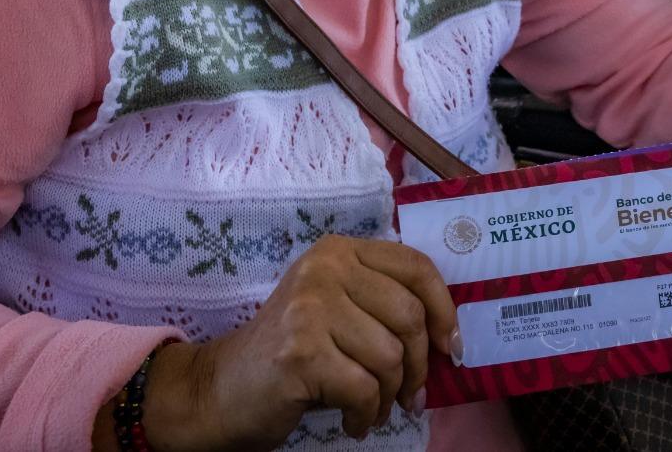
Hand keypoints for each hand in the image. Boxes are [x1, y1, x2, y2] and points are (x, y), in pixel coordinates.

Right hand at [135, 236, 456, 451]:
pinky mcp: (301, 353)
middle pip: (409, 316)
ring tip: (372, 407)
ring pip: (390, 356)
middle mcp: (324, 269)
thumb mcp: (338, 309)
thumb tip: (448, 337)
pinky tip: (354, 421)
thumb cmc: (293, 352)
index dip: (444, 309)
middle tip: (410, 394)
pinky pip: (365, 389)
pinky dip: (367, 415)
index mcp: (338, 251)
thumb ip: (383, 304)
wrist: (221, 388)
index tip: (451, 347)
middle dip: (418, 365)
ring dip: (390, 395)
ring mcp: (310, 309)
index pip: (416, 266)